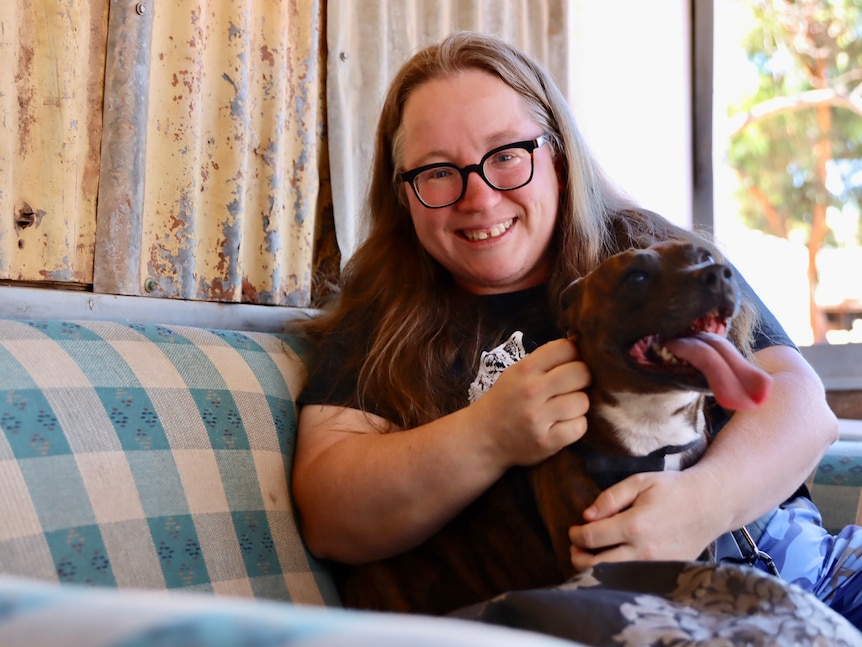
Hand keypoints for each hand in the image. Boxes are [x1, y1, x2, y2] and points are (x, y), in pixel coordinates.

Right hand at [474, 338, 589, 467]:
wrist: (482, 437)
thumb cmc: (505, 401)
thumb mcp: (517, 372)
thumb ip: (546, 359)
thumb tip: (580, 343)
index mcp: (525, 369)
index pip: (566, 348)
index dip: (575, 354)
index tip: (572, 363)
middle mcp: (532, 391)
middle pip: (581, 373)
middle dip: (583, 379)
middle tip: (573, 387)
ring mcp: (539, 418)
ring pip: (583, 402)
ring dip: (579, 405)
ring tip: (565, 408)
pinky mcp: (546, 442)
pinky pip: (580, 427)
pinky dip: (576, 426)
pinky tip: (563, 425)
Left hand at [567, 469, 724, 569]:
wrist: (710, 504)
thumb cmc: (672, 489)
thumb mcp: (639, 482)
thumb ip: (610, 498)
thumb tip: (587, 516)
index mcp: (635, 525)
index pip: (592, 537)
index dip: (576, 535)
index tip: (573, 530)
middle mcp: (645, 550)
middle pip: (597, 565)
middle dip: (578, 556)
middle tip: (575, 546)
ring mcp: (657, 565)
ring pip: (613, 576)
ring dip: (594, 568)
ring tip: (589, 555)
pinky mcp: (667, 572)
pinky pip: (634, 578)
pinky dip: (616, 573)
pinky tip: (611, 562)